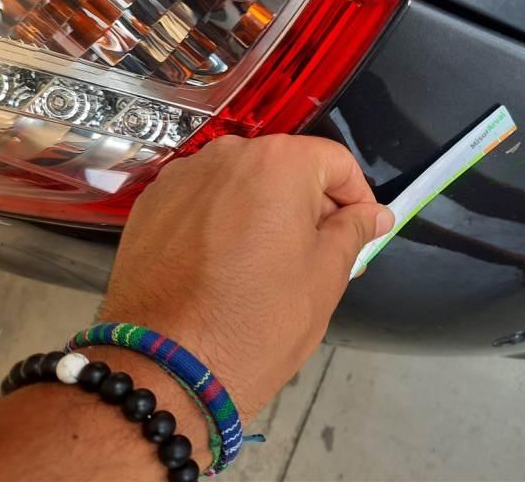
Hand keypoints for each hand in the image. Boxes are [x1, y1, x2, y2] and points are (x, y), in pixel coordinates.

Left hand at [100, 134, 393, 421]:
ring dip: (265, 212)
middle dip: (309, 205)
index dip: (357, 198)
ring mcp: (182, 176)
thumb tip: (373, 214)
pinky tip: (223, 265)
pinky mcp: (151, 204)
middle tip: (317, 256)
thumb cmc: (256, 323)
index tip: (359, 232)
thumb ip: (353, 231)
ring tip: (266, 265)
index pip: (336, 163)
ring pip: (244, 183)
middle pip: (287, 167)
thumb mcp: (325, 276)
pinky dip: (223, 221)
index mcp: (279, 163)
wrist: (164, 370)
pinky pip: (204, 200)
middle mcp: (228, 155)